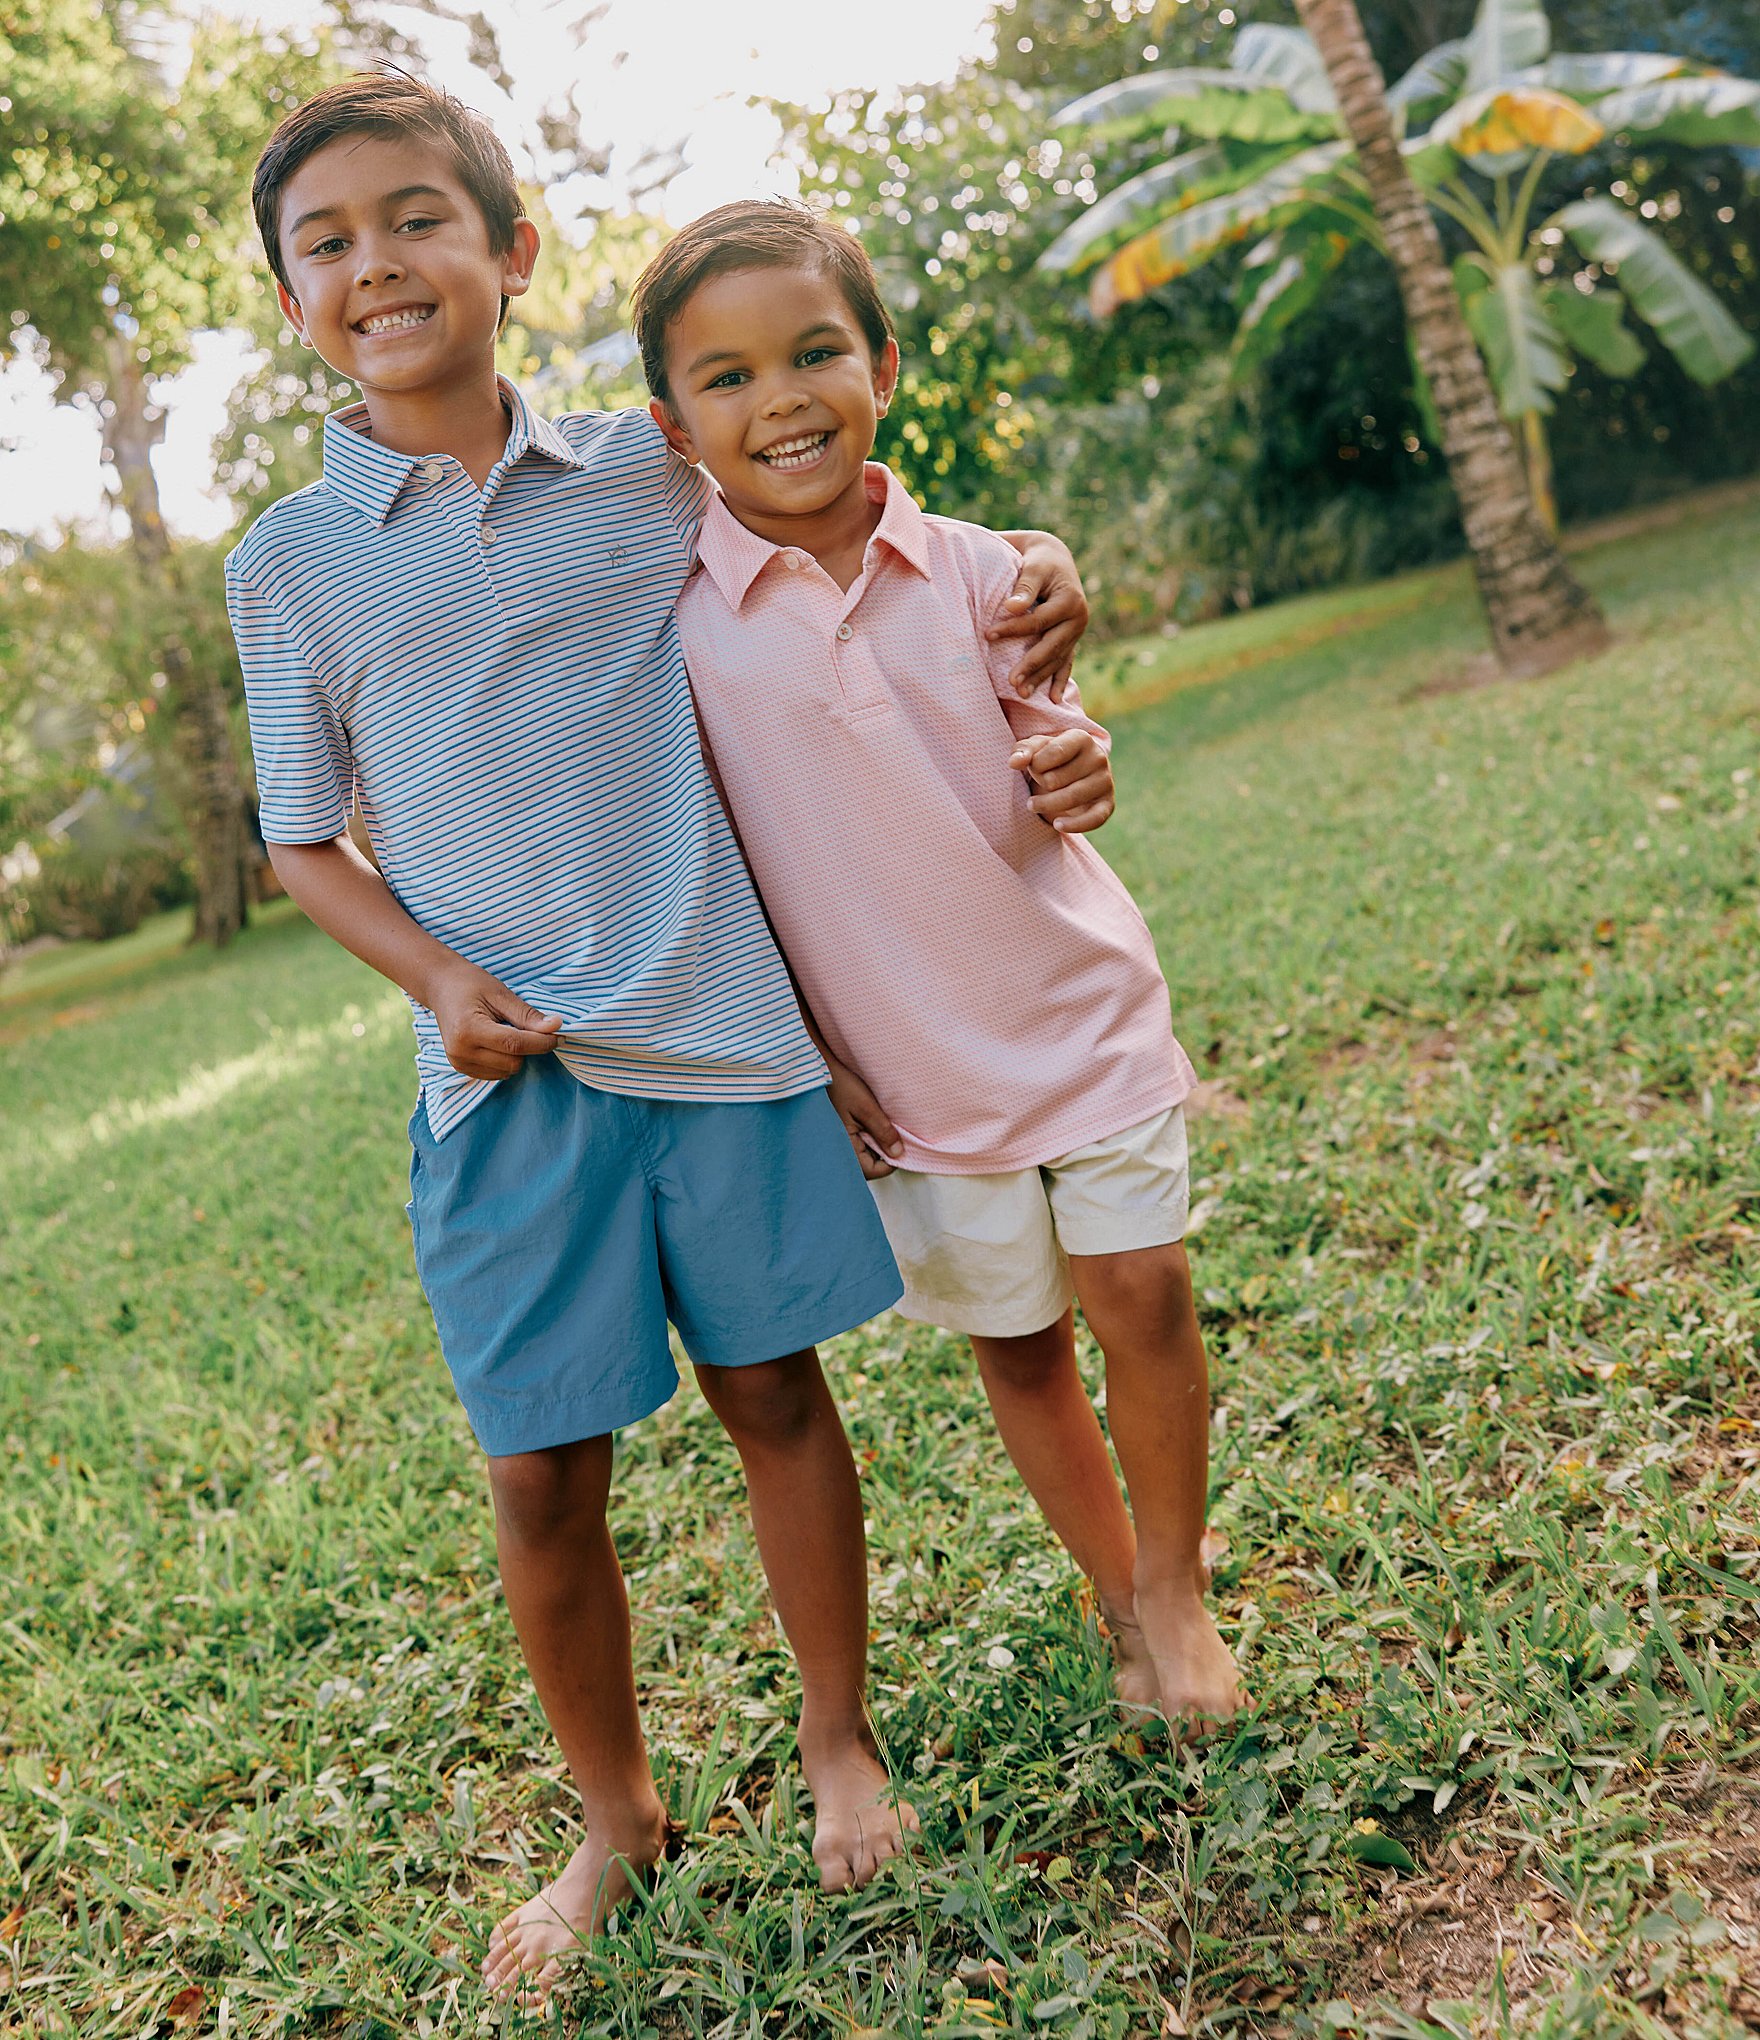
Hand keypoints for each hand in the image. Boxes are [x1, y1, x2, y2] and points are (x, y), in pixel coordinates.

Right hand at [429, 961, 563, 1079]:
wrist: (441, 986)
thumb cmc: (470, 984)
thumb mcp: (501, 994)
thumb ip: (528, 1015)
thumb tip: (556, 1027)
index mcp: (469, 1029)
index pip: (515, 1045)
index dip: (542, 1042)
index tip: (560, 1035)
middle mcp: (460, 1051)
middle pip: (513, 1062)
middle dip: (528, 1047)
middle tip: (528, 1027)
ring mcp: (458, 1062)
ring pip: (506, 1071)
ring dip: (516, 1055)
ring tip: (505, 1030)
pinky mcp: (460, 1068)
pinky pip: (495, 1074)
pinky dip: (504, 1061)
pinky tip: (497, 1042)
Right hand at [825, 1051, 904, 1179]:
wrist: (820, 1069)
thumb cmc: (839, 1085)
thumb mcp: (866, 1107)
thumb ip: (883, 1131)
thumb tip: (898, 1154)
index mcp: (844, 1148)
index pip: (874, 1170)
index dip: (892, 1160)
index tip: (901, 1142)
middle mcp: (840, 1149)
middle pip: (870, 1164)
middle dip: (884, 1150)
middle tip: (891, 1128)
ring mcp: (840, 1142)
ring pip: (866, 1153)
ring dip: (877, 1141)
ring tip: (878, 1120)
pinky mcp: (841, 1133)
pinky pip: (860, 1142)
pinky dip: (869, 1134)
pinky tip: (870, 1119)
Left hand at [991, 531, 1089, 701]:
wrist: (1056, 559)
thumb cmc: (1040, 562)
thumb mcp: (1033, 568)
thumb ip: (1024, 587)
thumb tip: (1010, 607)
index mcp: (1070, 601)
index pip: (1038, 621)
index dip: (1013, 629)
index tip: (988, 635)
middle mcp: (1078, 619)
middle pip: (1051, 647)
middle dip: (1031, 665)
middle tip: (1011, 682)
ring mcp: (1076, 633)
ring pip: (1057, 659)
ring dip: (1041, 678)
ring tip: (1022, 694)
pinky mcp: (1072, 640)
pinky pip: (1066, 663)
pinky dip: (1059, 681)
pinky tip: (1053, 699)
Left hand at [1011, 729, 1115, 833]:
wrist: (1074, 776)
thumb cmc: (1051, 759)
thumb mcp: (1035, 749)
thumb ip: (1022, 751)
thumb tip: (1014, 762)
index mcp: (1082, 738)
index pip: (1054, 752)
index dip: (1036, 764)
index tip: (1032, 767)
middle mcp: (1098, 757)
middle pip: (1056, 779)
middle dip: (1041, 784)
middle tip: (1040, 784)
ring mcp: (1105, 781)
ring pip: (1071, 798)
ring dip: (1046, 804)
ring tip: (1033, 805)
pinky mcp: (1108, 804)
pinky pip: (1094, 819)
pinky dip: (1074, 825)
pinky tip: (1057, 824)